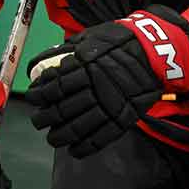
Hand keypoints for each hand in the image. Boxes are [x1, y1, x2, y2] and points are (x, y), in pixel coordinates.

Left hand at [24, 5, 188, 157]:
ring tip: (52, 138)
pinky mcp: (124, 118)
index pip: (54, 87)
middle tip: (38, 120)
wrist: (155, 51)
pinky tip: (73, 150)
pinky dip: (84, 147)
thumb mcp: (90, 38)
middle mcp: (95, 87)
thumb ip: (65, 52)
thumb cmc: (119, 41)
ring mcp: (110, 105)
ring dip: (60, 136)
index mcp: (84, 65)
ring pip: (77, 128)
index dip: (39, 95)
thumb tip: (38, 65)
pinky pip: (100, 138)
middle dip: (44, 118)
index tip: (33, 98)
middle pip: (61, 110)